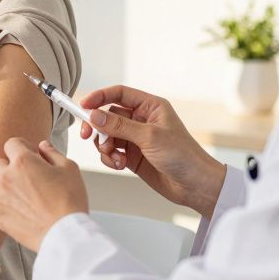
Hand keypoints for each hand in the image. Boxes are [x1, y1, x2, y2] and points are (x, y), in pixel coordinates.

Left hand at [0, 138, 87, 251]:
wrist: (64, 235)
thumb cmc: (70, 201)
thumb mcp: (69, 169)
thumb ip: (53, 153)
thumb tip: (43, 146)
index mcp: (22, 161)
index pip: (11, 143)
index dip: (22, 147)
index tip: (30, 155)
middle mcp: (6, 177)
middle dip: (10, 167)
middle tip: (27, 177)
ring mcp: (0, 197)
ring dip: (6, 187)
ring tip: (26, 196)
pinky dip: (8, 206)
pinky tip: (25, 212)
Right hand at [78, 85, 225, 216]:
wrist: (195, 185)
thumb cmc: (183, 156)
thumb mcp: (149, 137)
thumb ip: (119, 125)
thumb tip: (94, 115)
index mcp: (150, 107)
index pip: (119, 94)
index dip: (99, 97)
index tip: (83, 105)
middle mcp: (141, 120)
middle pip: (107, 115)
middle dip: (96, 126)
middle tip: (86, 135)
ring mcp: (135, 138)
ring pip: (106, 135)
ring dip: (104, 146)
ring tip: (114, 157)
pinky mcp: (132, 155)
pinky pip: (111, 151)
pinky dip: (110, 158)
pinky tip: (120, 164)